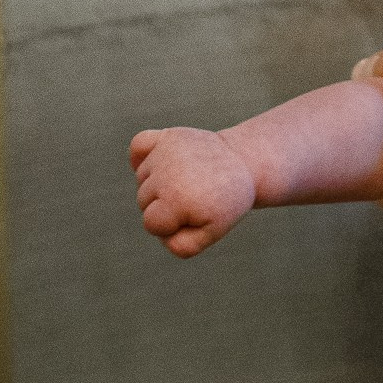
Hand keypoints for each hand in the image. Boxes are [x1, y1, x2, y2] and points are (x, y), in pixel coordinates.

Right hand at [131, 125, 256, 255]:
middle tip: (193, 197)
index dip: (169, 226)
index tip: (192, 215)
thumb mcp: (212, 233)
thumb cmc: (226, 201)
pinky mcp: (169, 135)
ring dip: (159, 183)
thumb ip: (182, 246)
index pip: (150, 223)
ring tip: (187, 180)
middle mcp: (166, 173)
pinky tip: (159, 165)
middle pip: (143, 201)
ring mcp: (166, 151)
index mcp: (176, 199)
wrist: (245, 164)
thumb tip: (160, 233)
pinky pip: (138, 144)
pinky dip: (140, 156)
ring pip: (141, 178)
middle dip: (165, 205)